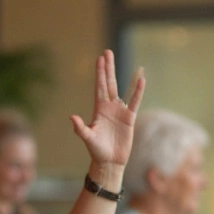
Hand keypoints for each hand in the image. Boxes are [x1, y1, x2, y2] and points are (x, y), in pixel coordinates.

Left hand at [71, 50, 144, 171]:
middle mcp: (108, 107)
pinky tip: (141, 81)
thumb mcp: (88, 138)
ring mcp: (119, 111)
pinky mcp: (129, 118)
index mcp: (98, 109)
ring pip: (121, 89)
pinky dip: (137, 92)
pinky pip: (134, 102)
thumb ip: (81, 128)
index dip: (99, 73)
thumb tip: (72, 117)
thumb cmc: (97, 150)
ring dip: (121, 76)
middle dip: (108, 68)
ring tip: (123, 65)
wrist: (110, 161)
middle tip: (107, 52)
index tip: (99, 59)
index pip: (99, 87)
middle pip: (108, 83)